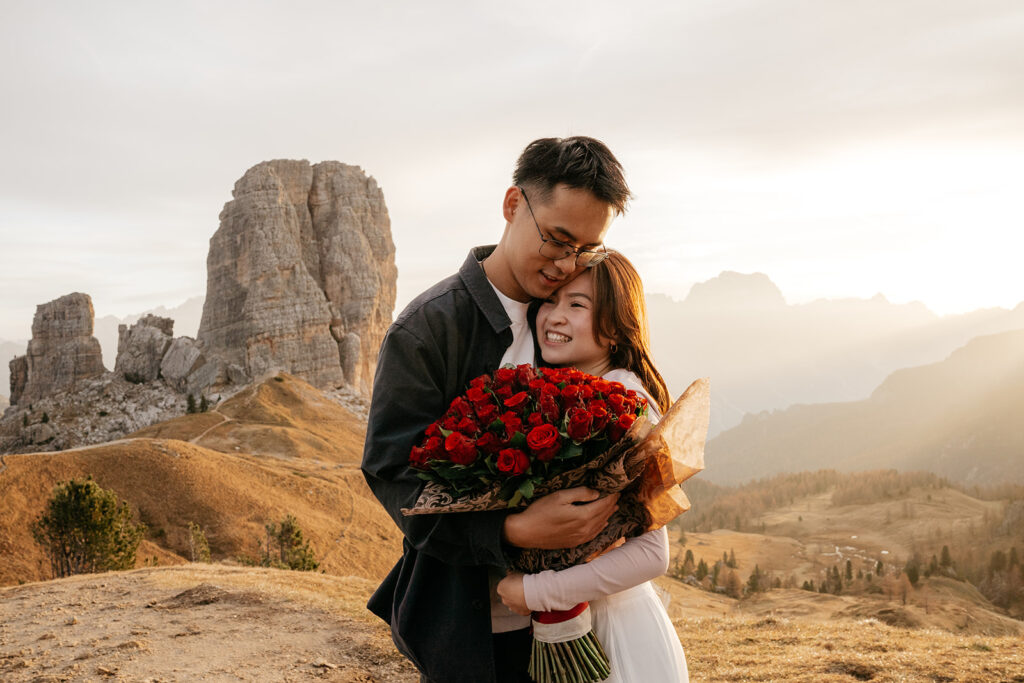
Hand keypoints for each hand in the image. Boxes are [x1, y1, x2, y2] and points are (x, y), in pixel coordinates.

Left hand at [497, 572, 529, 615]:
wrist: (533, 591)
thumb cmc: (523, 581)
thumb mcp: (514, 573)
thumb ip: (510, 576)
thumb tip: (511, 575)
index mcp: (500, 589)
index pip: (503, 586)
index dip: (510, 583)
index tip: (516, 582)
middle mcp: (504, 600)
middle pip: (508, 596)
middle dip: (513, 593)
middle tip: (521, 588)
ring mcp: (512, 607)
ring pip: (514, 603)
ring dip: (519, 600)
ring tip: (527, 594)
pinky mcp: (521, 612)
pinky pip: (522, 608)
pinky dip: (525, 605)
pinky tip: (530, 600)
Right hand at [502, 487, 618, 549]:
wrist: (526, 532)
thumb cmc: (540, 511)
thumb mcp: (559, 496)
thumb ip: (580, 493)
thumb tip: (597, 493)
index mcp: (583, 516)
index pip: (603, 505)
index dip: (611, 497)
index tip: (617, 489)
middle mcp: (585, 529)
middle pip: (603, 515)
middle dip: (611, 505)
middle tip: (617, 496)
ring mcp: (580, 538)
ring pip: (600, 526)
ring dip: (608, 516)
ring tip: (614, 507)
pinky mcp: (574, 543)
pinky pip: (593, 535)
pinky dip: (600, 527)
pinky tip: (602, 523)